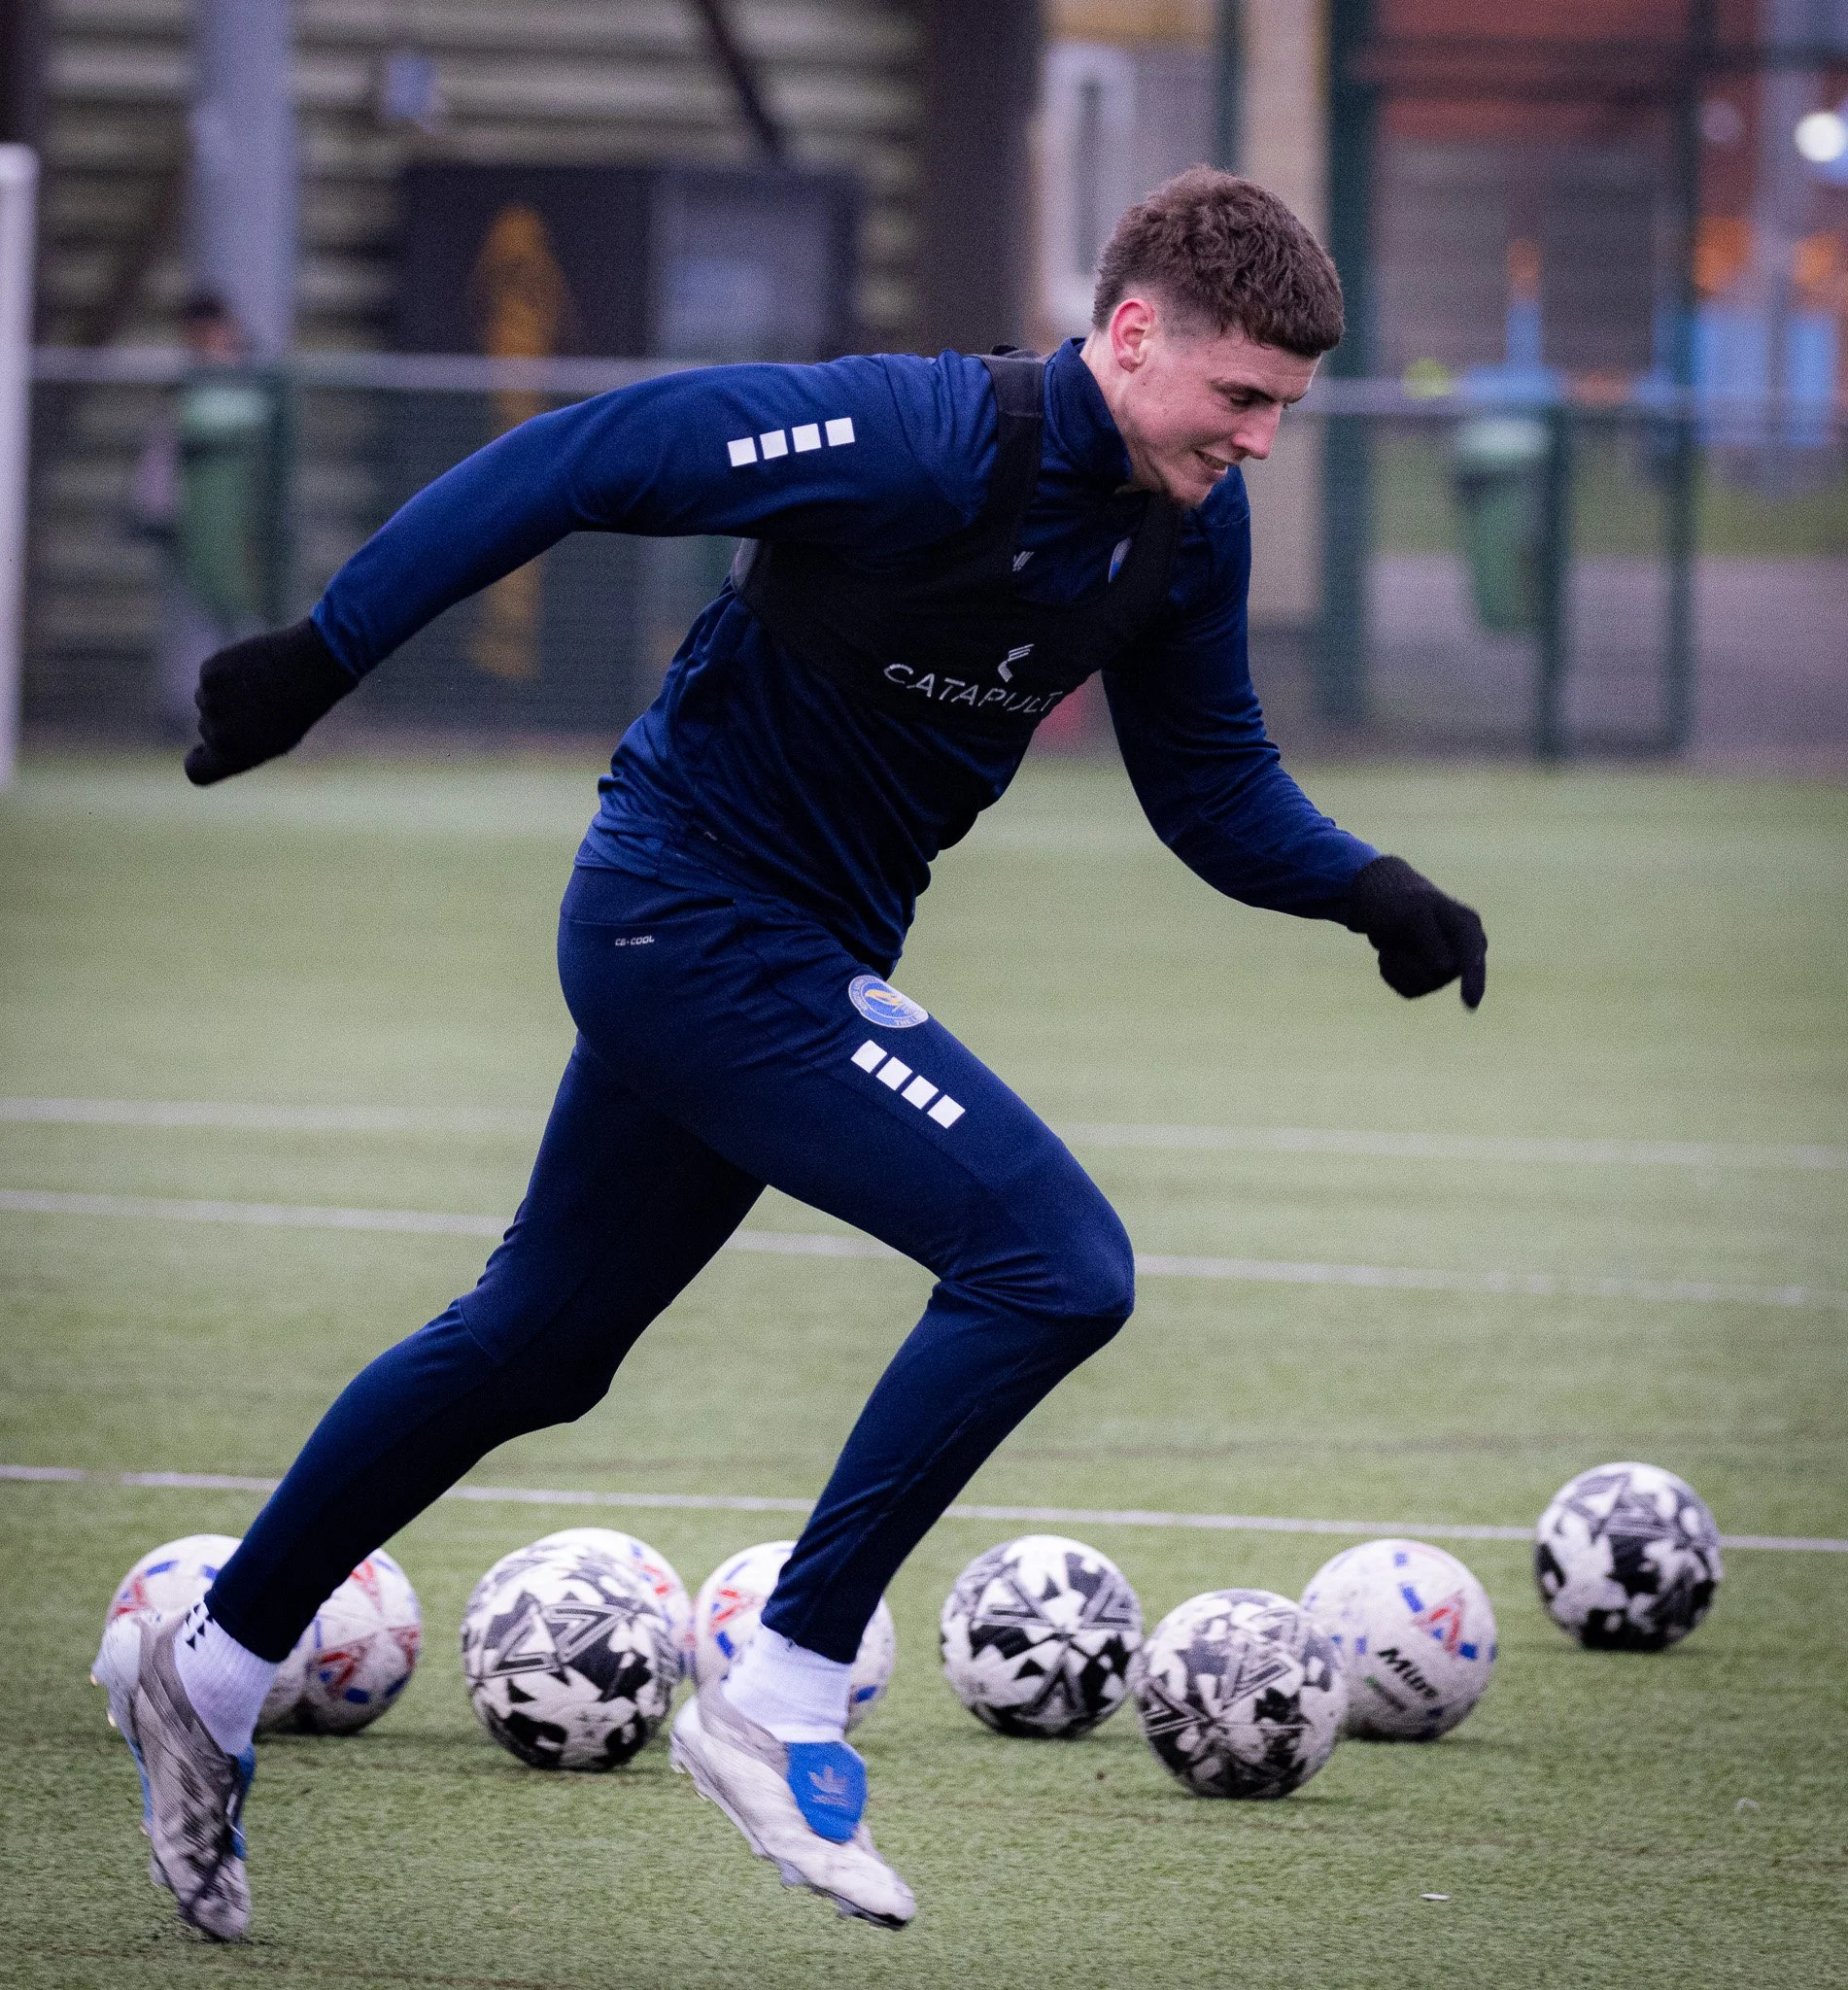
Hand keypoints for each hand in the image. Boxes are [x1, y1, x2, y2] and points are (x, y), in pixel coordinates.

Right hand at [184, 619, 356, 786]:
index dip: (198, 760)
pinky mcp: (208, 673)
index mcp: (234, 756)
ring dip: (225, 693)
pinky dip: (225, 671)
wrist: (310, 668)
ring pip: (206, 699)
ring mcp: (209, 702)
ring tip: (259, 686)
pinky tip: (251, 668)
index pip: (196, 771)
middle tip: (260, 706)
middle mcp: (217, 734)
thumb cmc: (299, 709)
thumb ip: (241, 746)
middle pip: (206, 728)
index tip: (203, 751)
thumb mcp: (276, 740)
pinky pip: (209, 675)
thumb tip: (214, 742)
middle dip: (226, 718)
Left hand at [1345, 855, 1486, 1008]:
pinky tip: (1392, 953)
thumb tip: (1446, 969)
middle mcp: (1464, 951)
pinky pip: (1407, 990)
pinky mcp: (1428, 981)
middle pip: (1437, 975)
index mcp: (1467, 927)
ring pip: (1420, 985)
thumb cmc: (1401, 903)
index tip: (1469, 1002)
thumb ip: (1430, 939)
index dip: (1473, 980)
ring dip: (1397, 964)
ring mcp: (1447, 969)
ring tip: (1395, 941)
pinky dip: (1391, 972)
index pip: (1472, 957)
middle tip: (1399, 933)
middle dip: (1408, 960)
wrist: (1382, 905)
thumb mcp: (1412, 914)